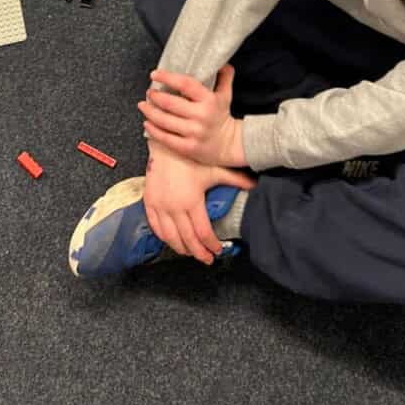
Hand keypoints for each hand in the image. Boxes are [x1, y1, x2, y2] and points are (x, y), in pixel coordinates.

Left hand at [139, 66, 245, 166]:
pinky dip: (153, 130)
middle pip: (170, 103)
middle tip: (149, 92)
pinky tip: (147, 123)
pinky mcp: (188, 148)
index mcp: (209, 100)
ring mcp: (194, 133)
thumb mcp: (226, 95)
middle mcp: (201, 116)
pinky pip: (165, 138)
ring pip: (164, 121)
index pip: (185, 84)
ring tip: (143, 105)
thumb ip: (223, 77)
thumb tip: (221, 62)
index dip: (167, 77)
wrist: (230, 145)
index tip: (154, 74)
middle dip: (155, 96)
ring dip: (150, 112)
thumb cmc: (222, 116)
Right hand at [144, 141, 255, 264]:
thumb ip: (235, 179)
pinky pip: (155, 227)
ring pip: (170, 237)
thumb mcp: (214, 169)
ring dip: (181, 248)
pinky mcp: (149, 202)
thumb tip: (255, 185)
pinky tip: (172, 240)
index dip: (211, 245)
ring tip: (191, 252)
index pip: (202, 232)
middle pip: (187, 240)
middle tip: (207, 259)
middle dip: (198, 253)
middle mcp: (174, 207)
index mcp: (191, 201)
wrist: (166, 146)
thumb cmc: (190, 158)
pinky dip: (164, 237)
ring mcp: (160, 206)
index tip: (217, 250)